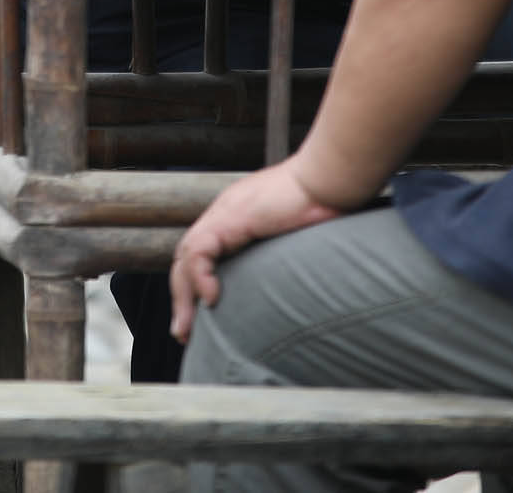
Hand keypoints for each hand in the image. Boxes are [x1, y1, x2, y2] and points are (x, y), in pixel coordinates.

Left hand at [168, 158, 343, 342]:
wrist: (330, 179)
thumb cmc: (325, 206)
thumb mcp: (298, 240)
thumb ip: (283, 258)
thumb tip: (297, 293)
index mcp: (238, 218)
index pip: (202, 253)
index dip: (195, 285)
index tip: (200, 317)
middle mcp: (226, 214)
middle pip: (187, 257)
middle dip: (182, 296)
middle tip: (184, 334)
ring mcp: (226, 213)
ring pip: (187, 256)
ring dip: (184, 295)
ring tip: (187, 329)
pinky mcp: (232, 217)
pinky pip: (201, 249)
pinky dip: (201, 276)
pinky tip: (212, 298)